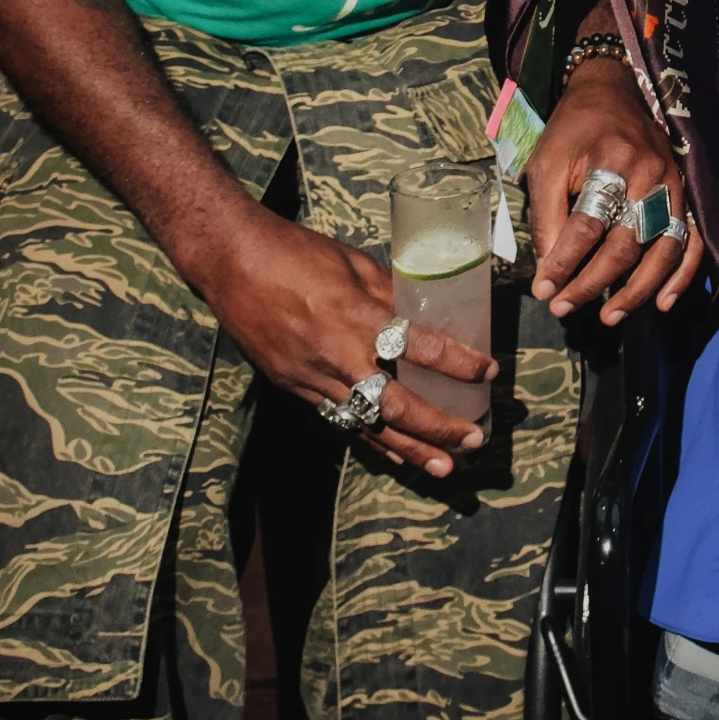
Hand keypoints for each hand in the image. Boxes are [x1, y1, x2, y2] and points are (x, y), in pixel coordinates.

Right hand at [181, 202, 497, 477]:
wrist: (231, 262)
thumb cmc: (295, 252)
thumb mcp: (354, 263)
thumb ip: (389, 291)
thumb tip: (424, 308)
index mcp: (355, 316)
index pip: (418, 347)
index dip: (458, 362)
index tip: (488, 372)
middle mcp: (335, 355)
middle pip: (395, 405)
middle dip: (437, 428)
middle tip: (473, 441)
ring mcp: (310, 377)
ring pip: (365, 423)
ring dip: (407, 449)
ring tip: (442, 467)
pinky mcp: (291, 388)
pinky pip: (338, 419)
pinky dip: (368, 438)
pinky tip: (393, 454)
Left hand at [524, 56, 701, 325]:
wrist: (613, 91)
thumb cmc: (574, 130)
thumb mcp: (547, 162)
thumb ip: (547, 214)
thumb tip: (548, 270)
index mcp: (610, 162)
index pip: (588, 224)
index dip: (565, 262)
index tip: (544, 290)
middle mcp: (648, 176)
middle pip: (625, 244)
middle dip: (593, 283)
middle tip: (564, 307)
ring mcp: (673, 186)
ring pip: (662, 250)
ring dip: (637, 291)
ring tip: (609, 317)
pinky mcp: (684, 195)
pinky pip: (692, 242)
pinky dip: (681, 277)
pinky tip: (663, 303)